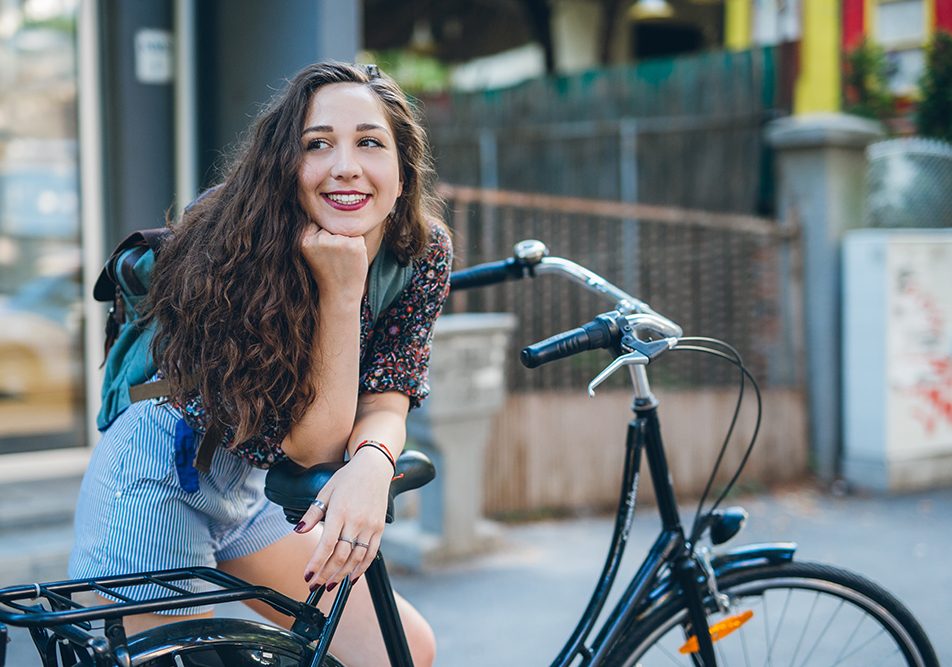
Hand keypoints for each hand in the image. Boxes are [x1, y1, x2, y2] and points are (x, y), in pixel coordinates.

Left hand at [295, 449, 393, 587]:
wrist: (374, 467)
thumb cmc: (347, 478)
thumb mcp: (326, 491)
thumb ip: (313, 513)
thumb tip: (299, 530)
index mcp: (339, 512)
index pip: (327, 544)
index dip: (316, 563)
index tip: (308, 576)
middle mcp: (356, 521)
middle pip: (341, 555)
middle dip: (326, 574)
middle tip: (315, 585)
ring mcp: (369, 526)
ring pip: (356, 558)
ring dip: (342, 575)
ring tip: (330, 584)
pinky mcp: (379, 529)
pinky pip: (371, 553)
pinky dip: (362, 568)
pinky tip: (352, 578)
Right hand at [300, 223, 367, 302]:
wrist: (339, 294)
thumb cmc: (327, 272)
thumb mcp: (312, 252)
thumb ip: (314, 233)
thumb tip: (327, 206)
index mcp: (304, 240)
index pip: (317, 223)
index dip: (323, 237)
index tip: (324, 254)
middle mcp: (319, 239)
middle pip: (331, 225)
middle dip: (335, 239)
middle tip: (334, 259)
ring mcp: (337, 242)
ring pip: (344, 230)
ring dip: (346, 242)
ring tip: (342, 260)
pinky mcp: (353, 244)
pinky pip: (357, 236)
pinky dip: (357, 246)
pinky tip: (351, 260)